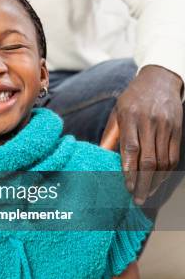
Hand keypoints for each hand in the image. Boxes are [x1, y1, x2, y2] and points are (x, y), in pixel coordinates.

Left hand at [101, 65, 182, 203]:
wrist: (160, 79)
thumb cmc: (133, 99)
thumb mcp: (117, 112)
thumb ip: (111, 135)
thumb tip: (100, 157)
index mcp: (130, 116)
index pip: (131, 148)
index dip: (129, 170)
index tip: (127, 187)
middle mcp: (149, 121)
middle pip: (148, 159)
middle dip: (142, 183)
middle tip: (138, 199)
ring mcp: (166, 125)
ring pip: (163, 161)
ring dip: (155, 181)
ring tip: (147, 194)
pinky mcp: (177, 128)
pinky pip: (173, 156)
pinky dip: (166, 172)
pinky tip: (158, 181)